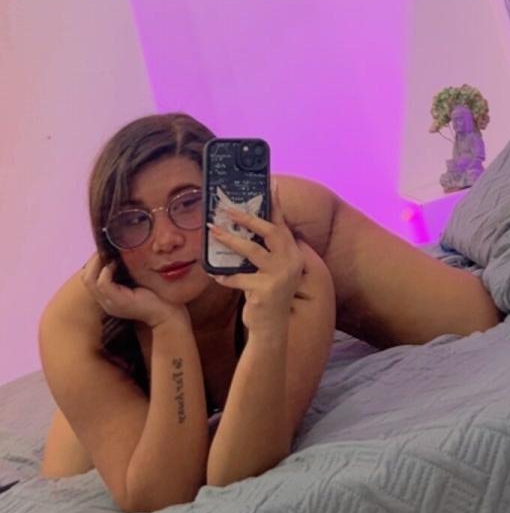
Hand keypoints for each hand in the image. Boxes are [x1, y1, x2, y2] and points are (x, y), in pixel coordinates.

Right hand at [81, 254, 188, 330]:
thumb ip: (124, 271)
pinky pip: (103, 284)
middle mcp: (105, 302)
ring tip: (109, 255)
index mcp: (108, 297)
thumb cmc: (153, 293)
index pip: (89, 278)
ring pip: (90, 280)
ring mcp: (110, 303)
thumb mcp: (134, 280)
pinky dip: (106, 271)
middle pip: (86, 278)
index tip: (104, 249)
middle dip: (93, 261)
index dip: (94, 261)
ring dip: (98, 263)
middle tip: (104, 249)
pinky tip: (115, 263)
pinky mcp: (118, 302)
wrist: (166, 312)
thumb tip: (118, 251)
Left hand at [208, 181, 306, 337]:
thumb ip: (267, 251)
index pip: (283, 224)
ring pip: (251, 251)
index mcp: (293, 254)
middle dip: (248, 218)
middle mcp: (291, 262)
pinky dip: (224, 276)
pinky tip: (213, 274)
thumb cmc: (268, 294)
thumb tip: (247, 227)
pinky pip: (238, 278)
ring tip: (213, 231)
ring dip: (229, 239)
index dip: (276, 204)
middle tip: (227, 209)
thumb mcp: (273, 270)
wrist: (272, 328)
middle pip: (270, 232)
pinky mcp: (264, 291)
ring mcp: (279, 277)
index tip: (270, 183)